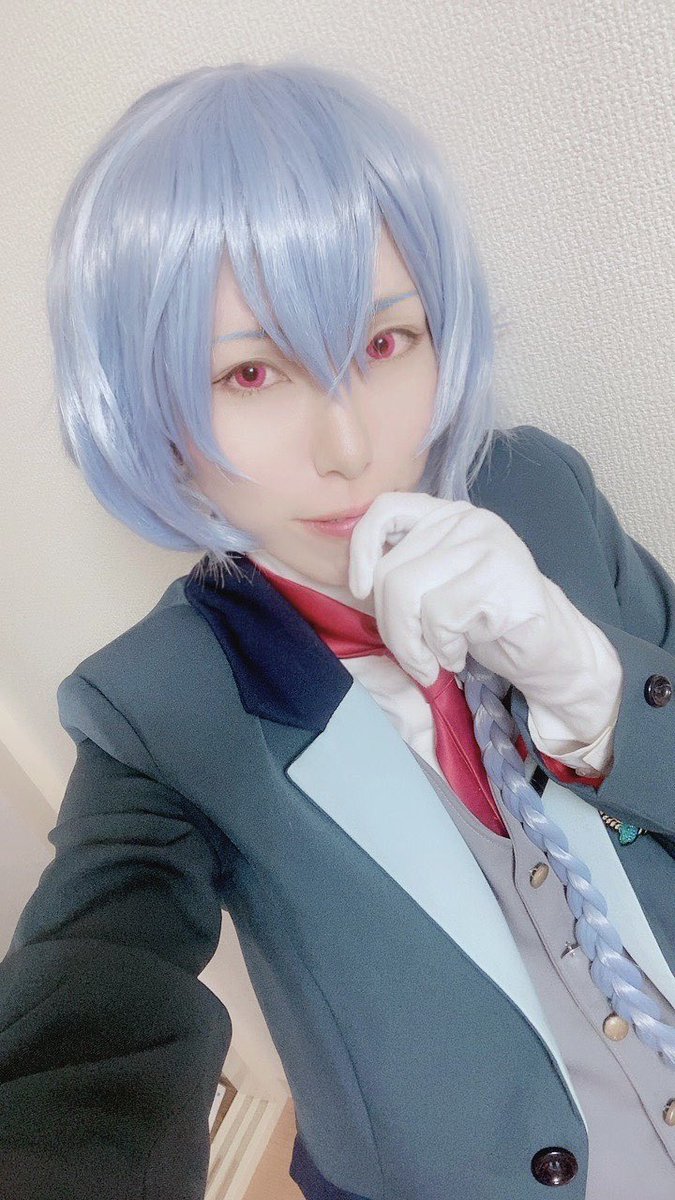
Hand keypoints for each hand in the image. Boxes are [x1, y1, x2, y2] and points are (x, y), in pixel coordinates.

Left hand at [347, 492, 605, 705]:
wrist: (552, 653)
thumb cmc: (487, 624)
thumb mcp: (436, 588)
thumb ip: (404, 572)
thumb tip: (358, 583)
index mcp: (447, 516)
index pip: (387, 508)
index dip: (361, 549)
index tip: (362, 591)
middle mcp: (468, 520)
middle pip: (391, 570)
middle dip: (392, 627)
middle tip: (415, 656)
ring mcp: (489, 544)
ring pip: (408, 593)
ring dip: (413, 644)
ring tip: (437, 658)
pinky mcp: (503, 577)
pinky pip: (440, 615)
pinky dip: (442, 648)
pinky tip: (461, 653)